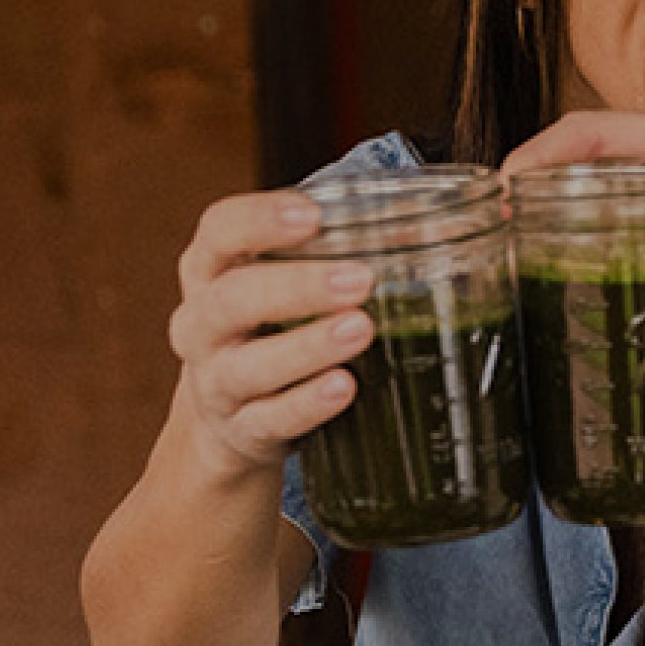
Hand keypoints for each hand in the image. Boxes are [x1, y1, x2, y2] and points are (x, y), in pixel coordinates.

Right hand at [165, 189, 372, 480]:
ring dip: (308, 346)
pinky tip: (344, 387)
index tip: (312, 216)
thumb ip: (335, 250)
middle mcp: (202, 323)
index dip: (260, 219)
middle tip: (360, 280)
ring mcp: (217, 380)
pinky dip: (308, 403)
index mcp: (211, 270)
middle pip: (232, 298)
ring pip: (249, 365)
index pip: (220, 230)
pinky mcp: (243, 429)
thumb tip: (442, 217)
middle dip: (297, 287)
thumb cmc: (270, 329)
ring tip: (361, 329)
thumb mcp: (281, 283)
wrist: (229, 418)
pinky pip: (270, 418)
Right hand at [502, 110, 644, 496]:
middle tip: (486, 245)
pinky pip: (597, 259)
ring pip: (580, 215)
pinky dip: (565, 275)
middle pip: (577, 169)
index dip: (542, 155)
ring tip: (498, 276)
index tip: (503, 196)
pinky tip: (540, 305)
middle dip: (524, 199)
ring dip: (537, 239)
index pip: (602, 130)